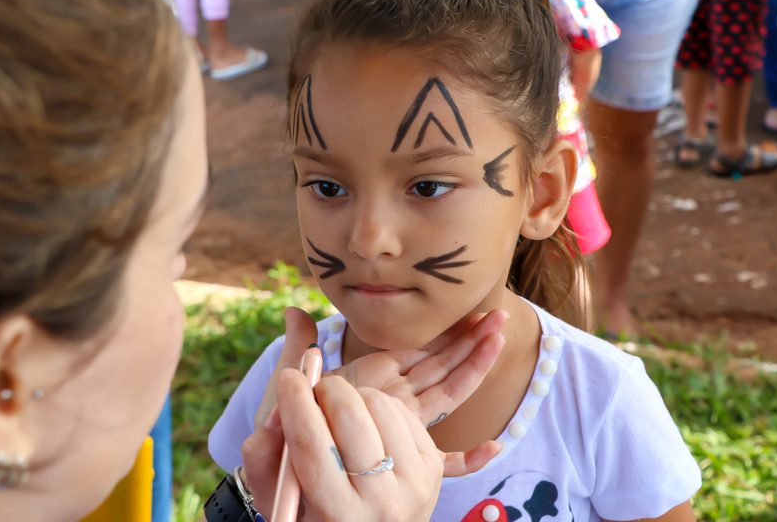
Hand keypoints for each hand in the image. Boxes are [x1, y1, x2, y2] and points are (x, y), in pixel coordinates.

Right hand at [242, 371, 474, 521]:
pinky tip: (366, 422)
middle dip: (326, 389)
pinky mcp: (433, 466)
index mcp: (337, 515)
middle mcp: (382, 503)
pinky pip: (402, 410)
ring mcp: (415, 483)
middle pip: (351, 416)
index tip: (289, 377)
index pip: (312, 444)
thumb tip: (280, 409)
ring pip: (380, 405)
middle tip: (314, 392)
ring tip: (340, 412)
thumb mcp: (279, 498)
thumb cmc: (316, 513)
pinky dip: (378, 405)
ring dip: (354, 395)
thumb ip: (264, 457)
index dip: (296, 402)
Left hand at [255, 307, 505, 442]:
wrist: (276, 466)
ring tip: (499, 342)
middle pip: (442, 364)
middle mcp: (393, 398)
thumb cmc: (284, 424)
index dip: (446, 330)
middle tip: (499, 316)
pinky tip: (494, 448)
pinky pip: (441, 462)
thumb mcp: (292, 382)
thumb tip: (293, 312)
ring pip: (447, 394)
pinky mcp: (398, 457)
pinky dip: (468, 458)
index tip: (471, 310)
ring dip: (474, 368)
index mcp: (373, 376)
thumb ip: (299, 348)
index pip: (419, 348)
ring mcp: (399, 426)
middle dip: (470, 340)